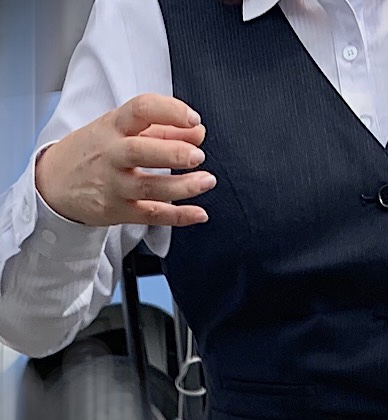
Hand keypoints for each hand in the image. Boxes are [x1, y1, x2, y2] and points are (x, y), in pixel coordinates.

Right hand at [34, 94, 215, 227]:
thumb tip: (198, 131)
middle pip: (142, 151)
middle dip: (174, 152)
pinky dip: (178, 216)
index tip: (193, 119)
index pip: (141, 109)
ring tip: (207, 181)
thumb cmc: (92, 152)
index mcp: (112, 126)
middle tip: (198, 155)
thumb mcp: (118, 130)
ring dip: (183, 186)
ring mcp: (113, 185)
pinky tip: (199, 213)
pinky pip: (152, 214)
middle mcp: (111, 154)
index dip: (170, 111)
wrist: (54, 184)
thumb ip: (161, 130)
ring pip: (150, 187)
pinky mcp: (118, 211)